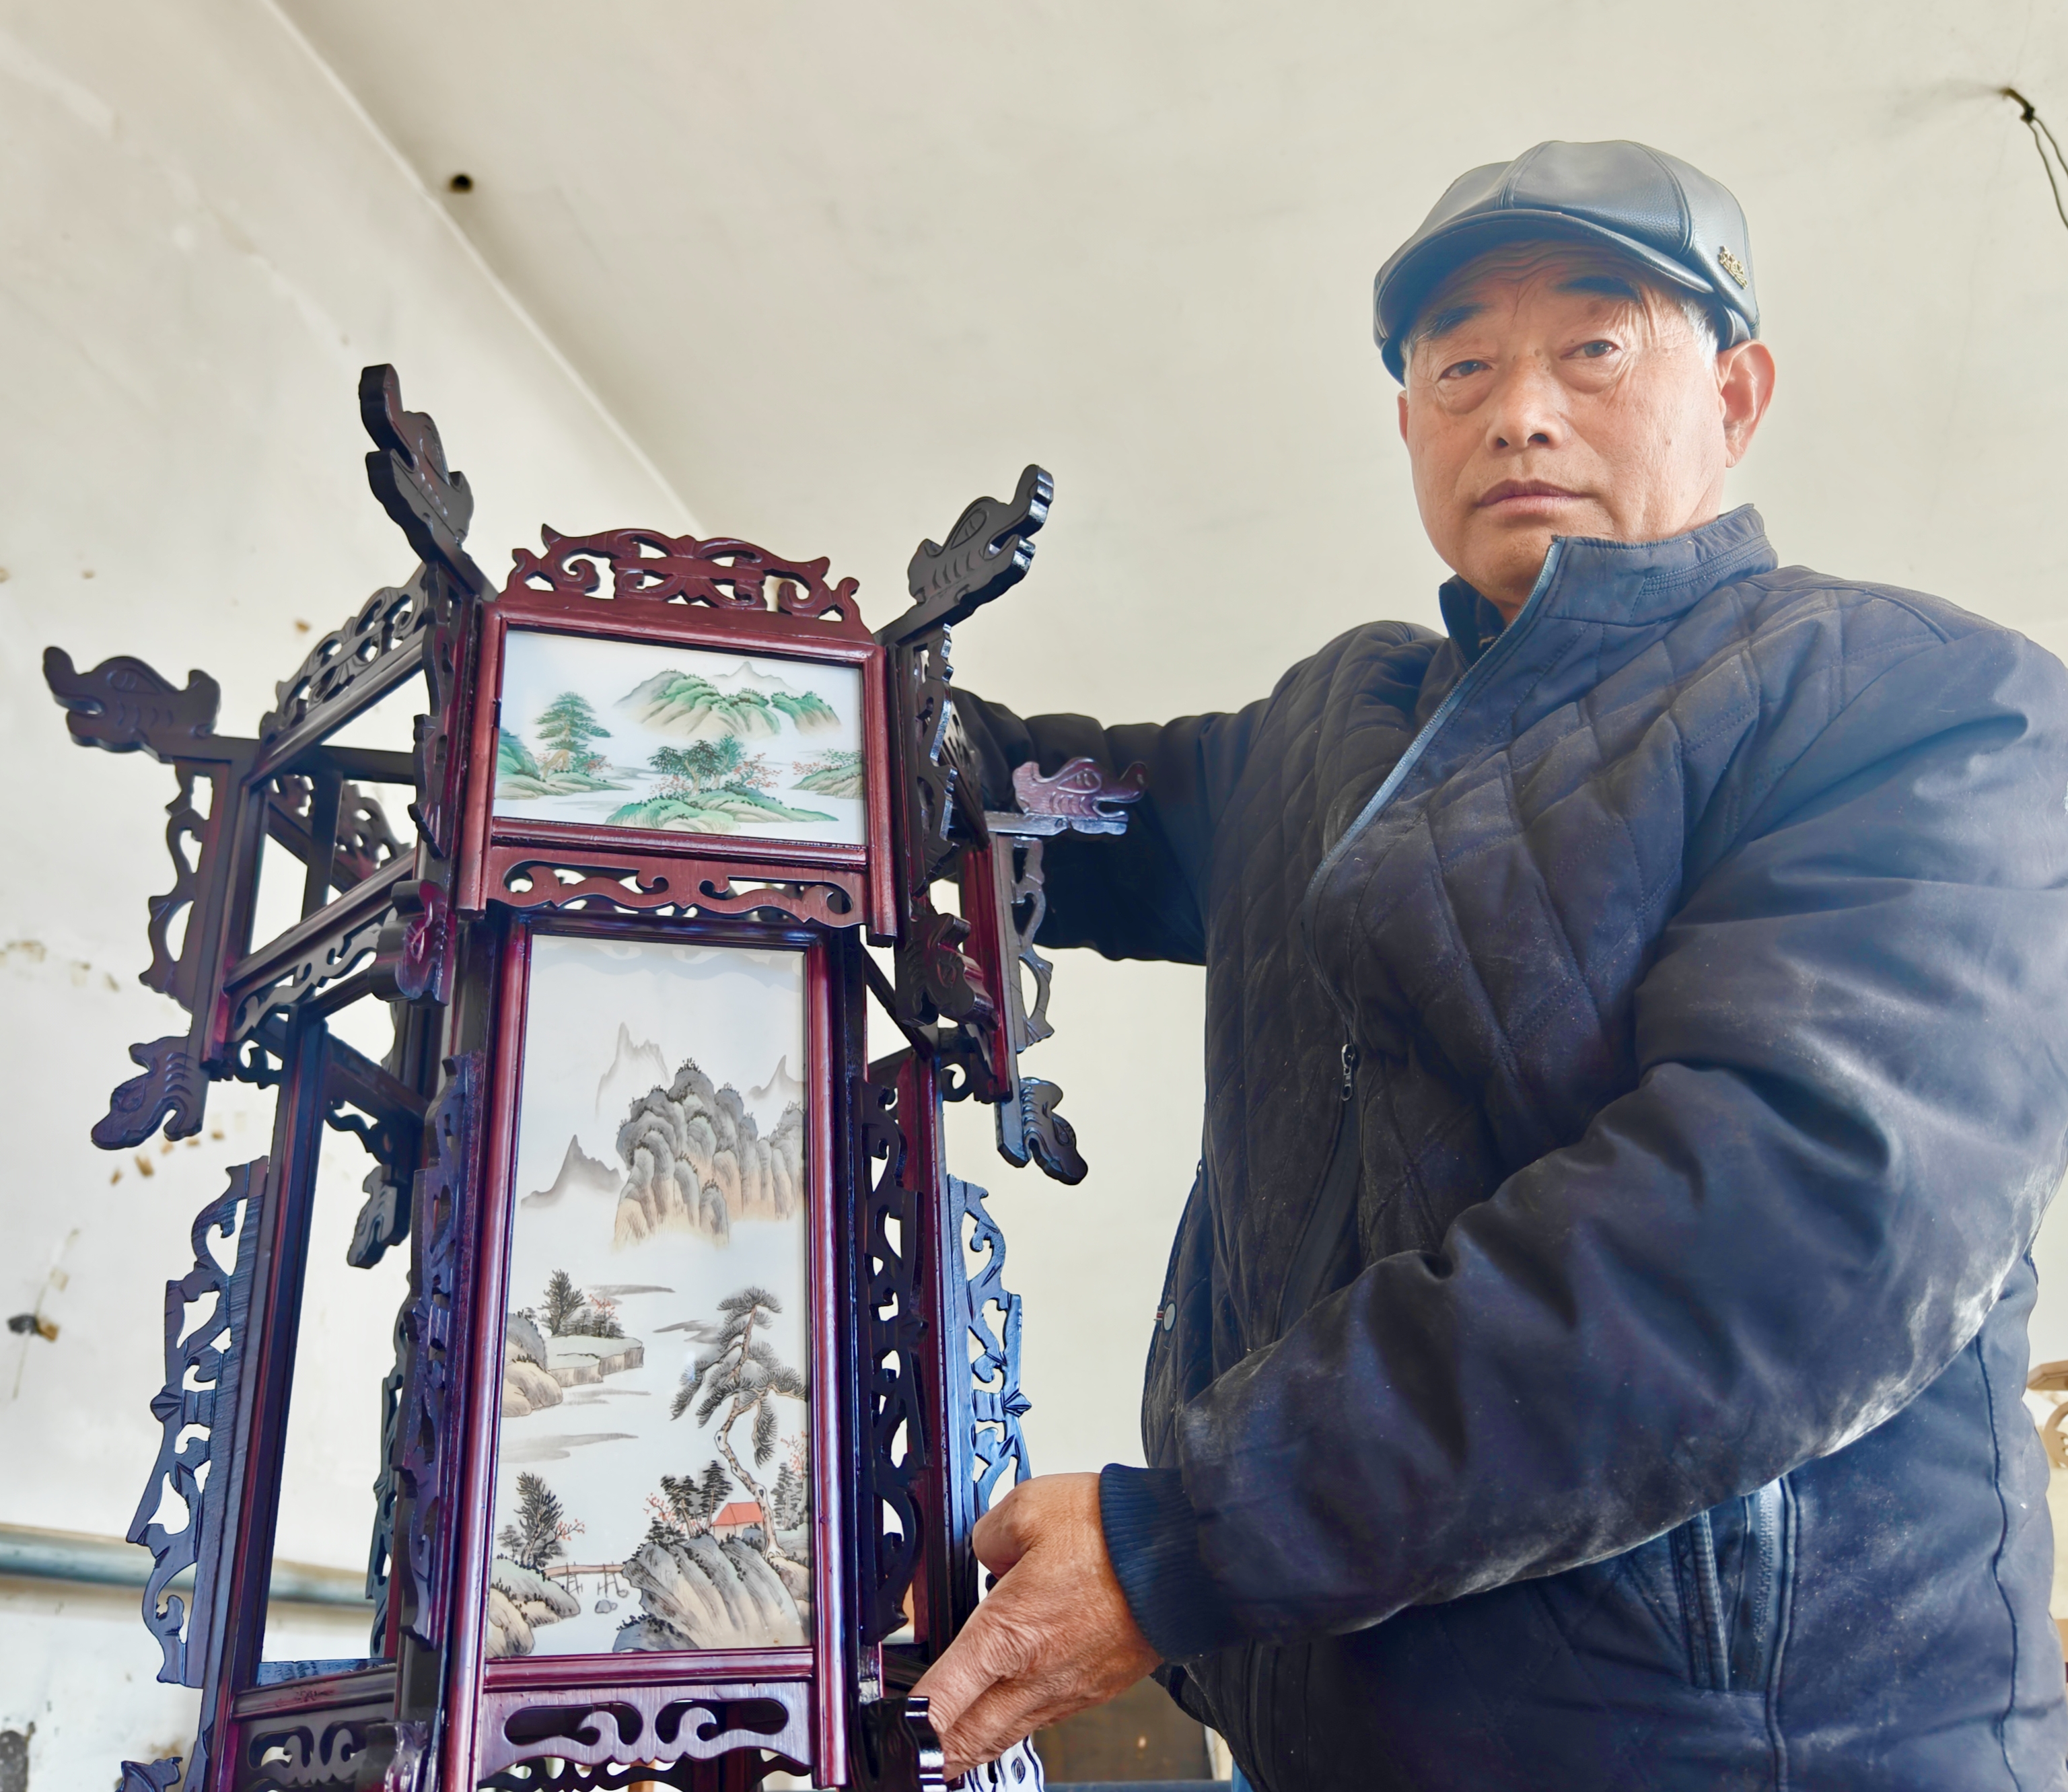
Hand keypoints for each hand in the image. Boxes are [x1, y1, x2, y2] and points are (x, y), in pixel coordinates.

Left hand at [911, 1472, 1161, 1775]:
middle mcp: (1035, 1675)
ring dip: (974, 1743)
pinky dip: (1016, 1721)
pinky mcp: (1097, 1687)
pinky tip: (1011, 1702)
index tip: (893, 1727)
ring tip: (953, 1739)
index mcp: (1007, 1636)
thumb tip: (986, 1553)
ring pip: (1007, 1735)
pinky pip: (1045, 1718)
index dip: (909, 1725)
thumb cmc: (1116, 1535)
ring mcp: (1069, 1689)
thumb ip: (989, 1536)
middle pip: (969, 1741)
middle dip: (937, 1754)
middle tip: (917, 1753)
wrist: (1187, 1556)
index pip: (939, 1702)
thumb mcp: (1029, 1508)